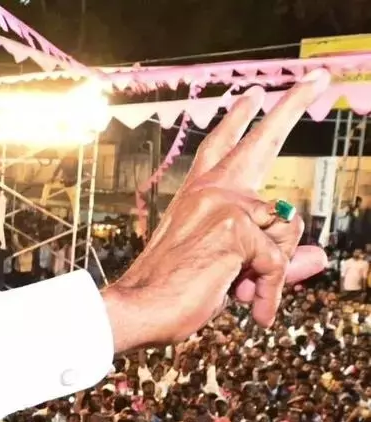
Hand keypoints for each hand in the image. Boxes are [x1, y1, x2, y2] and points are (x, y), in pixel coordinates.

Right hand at [102, 73, 330, 352]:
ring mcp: (223, 205)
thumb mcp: (230, 273)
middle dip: (293, 104)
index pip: (222, 148)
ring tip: (243, 295)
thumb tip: (318, 259)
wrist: (138, 310)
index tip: (253, 95)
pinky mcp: (235, 228)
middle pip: (261, 140)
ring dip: (272, 273)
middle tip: (317, 76)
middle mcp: (211, 191)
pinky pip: (278, 260)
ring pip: (285, 231)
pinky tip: (252, 306)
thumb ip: (275, 261)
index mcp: (199, 197)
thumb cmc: (172, 294)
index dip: (239, 120)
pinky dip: (269, 291)